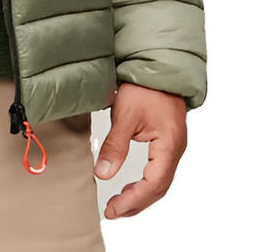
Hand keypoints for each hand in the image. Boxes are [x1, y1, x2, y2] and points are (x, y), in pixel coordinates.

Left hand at [93, 81, 187, 218]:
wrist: (158, 67)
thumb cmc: (145, 88)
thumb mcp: (125, 116)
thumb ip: (115, 146)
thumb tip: (103, 174)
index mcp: (169, 146)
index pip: (153, 184)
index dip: (133, 200)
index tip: (113, 209)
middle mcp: (175, 150)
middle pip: (158, 188)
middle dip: (136, 203)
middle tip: (113, 211)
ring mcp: (173, 146)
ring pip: (160, 181)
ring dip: (141, 195)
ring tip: (120, 204)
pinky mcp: (168, 141)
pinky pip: (159, 170)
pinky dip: (146, 183)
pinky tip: (133, 185)